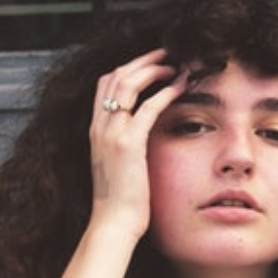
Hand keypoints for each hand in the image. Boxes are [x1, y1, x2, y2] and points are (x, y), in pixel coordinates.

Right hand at [89, 48, 186, 241]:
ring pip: (128, 83)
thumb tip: (142, 141)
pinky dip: (165, 92)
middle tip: (167, 53)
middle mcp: (99, 126)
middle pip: (115, 75)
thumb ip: (126, 148)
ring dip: (154, 69)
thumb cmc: (120, 202)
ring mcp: (111, 134)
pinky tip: (180, 86)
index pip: (106, 84)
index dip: (128, 68)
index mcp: (96, 130)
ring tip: (176, 64)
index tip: (152, 63)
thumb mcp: (119, 167)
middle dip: (142, 60)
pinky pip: (148, 108)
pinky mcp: (128, 145)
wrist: (112, 224)